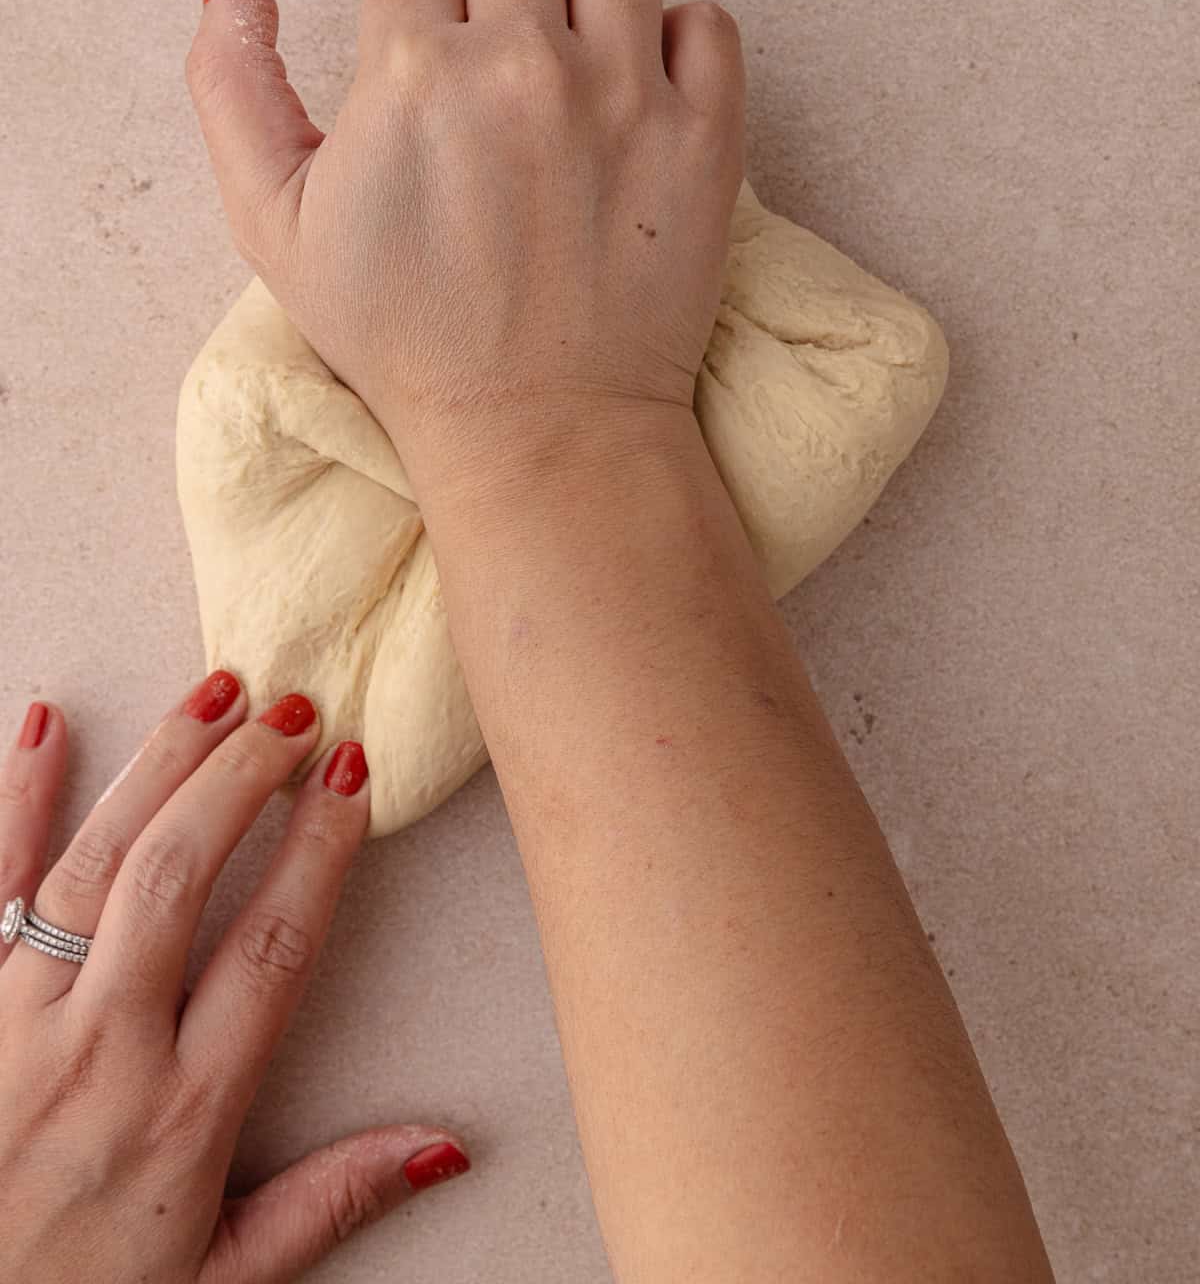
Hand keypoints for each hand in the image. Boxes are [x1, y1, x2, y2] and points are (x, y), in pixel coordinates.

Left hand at [0, 681, 469, 1283]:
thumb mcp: (220, 1277)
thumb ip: (331, 1201)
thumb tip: (446, 1145)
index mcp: (183, 1111)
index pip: (271, 946)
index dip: (318, 847)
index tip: (353, 773)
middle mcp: (102, 1049)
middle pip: (180, 876)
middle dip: (243, 776)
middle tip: (294, 710)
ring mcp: (19, 1017)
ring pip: (95, 862)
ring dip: (160, 764)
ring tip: (217, 691)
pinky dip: (17, 798)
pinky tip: (46, 723)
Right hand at [185, 0, 744, 505]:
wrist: (539, 432)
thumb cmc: (403, 339)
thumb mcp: (272, 223)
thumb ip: (230, 81)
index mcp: (411, 71)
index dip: (416, 27)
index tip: (431, 100)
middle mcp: (522, 63)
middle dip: (496, 5)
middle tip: (500, 98)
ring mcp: (626, 94)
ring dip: (589, 1)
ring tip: (576, 81)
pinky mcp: (706, 136)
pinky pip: (707, 21)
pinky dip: (679, 48)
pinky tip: (644, 106)